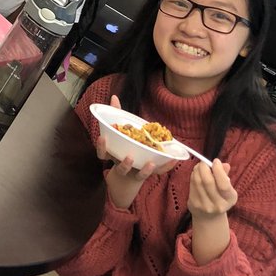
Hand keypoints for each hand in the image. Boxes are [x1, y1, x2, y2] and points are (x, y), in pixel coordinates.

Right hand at [99, 95, 175, 209]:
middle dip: (124, 164)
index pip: (102, 154)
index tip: (102, 138)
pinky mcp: (149, 174)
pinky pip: (157, 172)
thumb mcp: (120, 132)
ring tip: (150, 163)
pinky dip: (166, 166)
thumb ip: (116, 114)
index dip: (101, 147)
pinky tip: (173, 159)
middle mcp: (122, 166)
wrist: (126, 178)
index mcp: (113, 156)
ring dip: (144, 170)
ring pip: (138, 174)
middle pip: (121, 167)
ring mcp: (136, 172)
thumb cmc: (123, 148)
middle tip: (128, 157)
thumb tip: (114, 96)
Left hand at [188, 158, 236, 219]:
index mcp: (230, 199)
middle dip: (204, 167)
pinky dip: (193, 176)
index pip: (223, 184)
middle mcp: (218, 205)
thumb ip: (225, 175)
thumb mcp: (227, 188)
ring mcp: (205, 205)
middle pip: (208, 181)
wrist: (209, 216)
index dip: (218, 170)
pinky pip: (192, 185)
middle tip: (204, 162)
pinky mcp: (194, 204)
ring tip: (200, 166)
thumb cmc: (220, 197)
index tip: (216, 161)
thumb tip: (224, 164)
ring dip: (197, 170)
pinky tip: (196, 173)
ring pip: (198, 182)